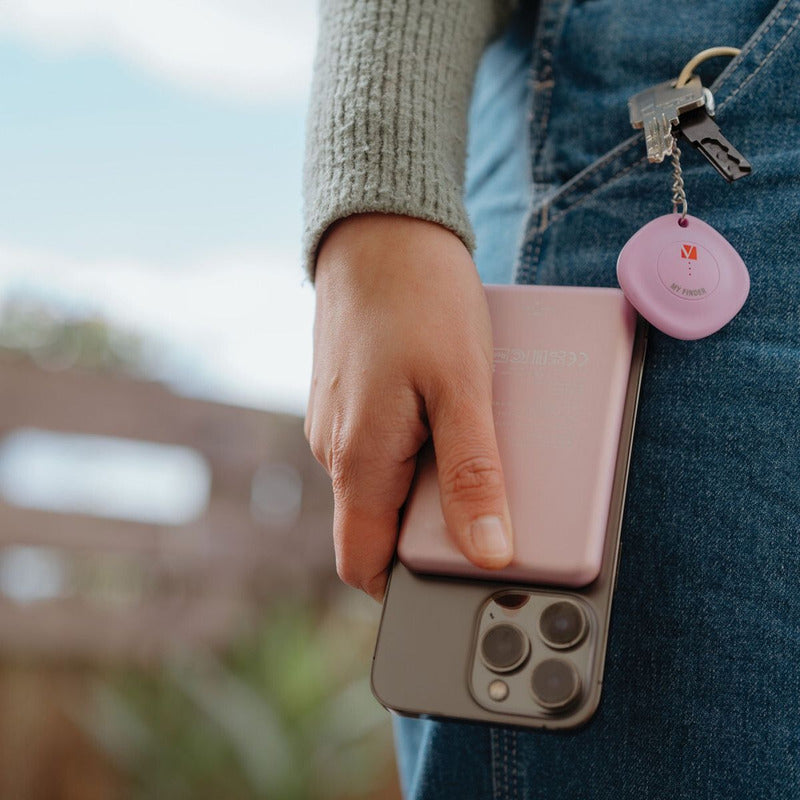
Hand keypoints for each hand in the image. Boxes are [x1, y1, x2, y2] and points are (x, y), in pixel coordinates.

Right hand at [305, 213, 512, 600]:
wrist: (378, 230)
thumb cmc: (420, 299)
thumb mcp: (462, 388)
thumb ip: (473, 474)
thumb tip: (488, 551)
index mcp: (357, 459)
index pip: (361, 563)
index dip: (404, 585)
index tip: (455, 578)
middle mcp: (335, 449)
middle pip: (377, 525)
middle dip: (430, 529)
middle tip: (487, 502)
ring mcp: (337, 422)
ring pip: (382, 483)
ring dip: (427, 483)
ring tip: (476, 447)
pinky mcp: (349, 398)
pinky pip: (381, 446)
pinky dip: (417, 446)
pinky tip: (450, 412)